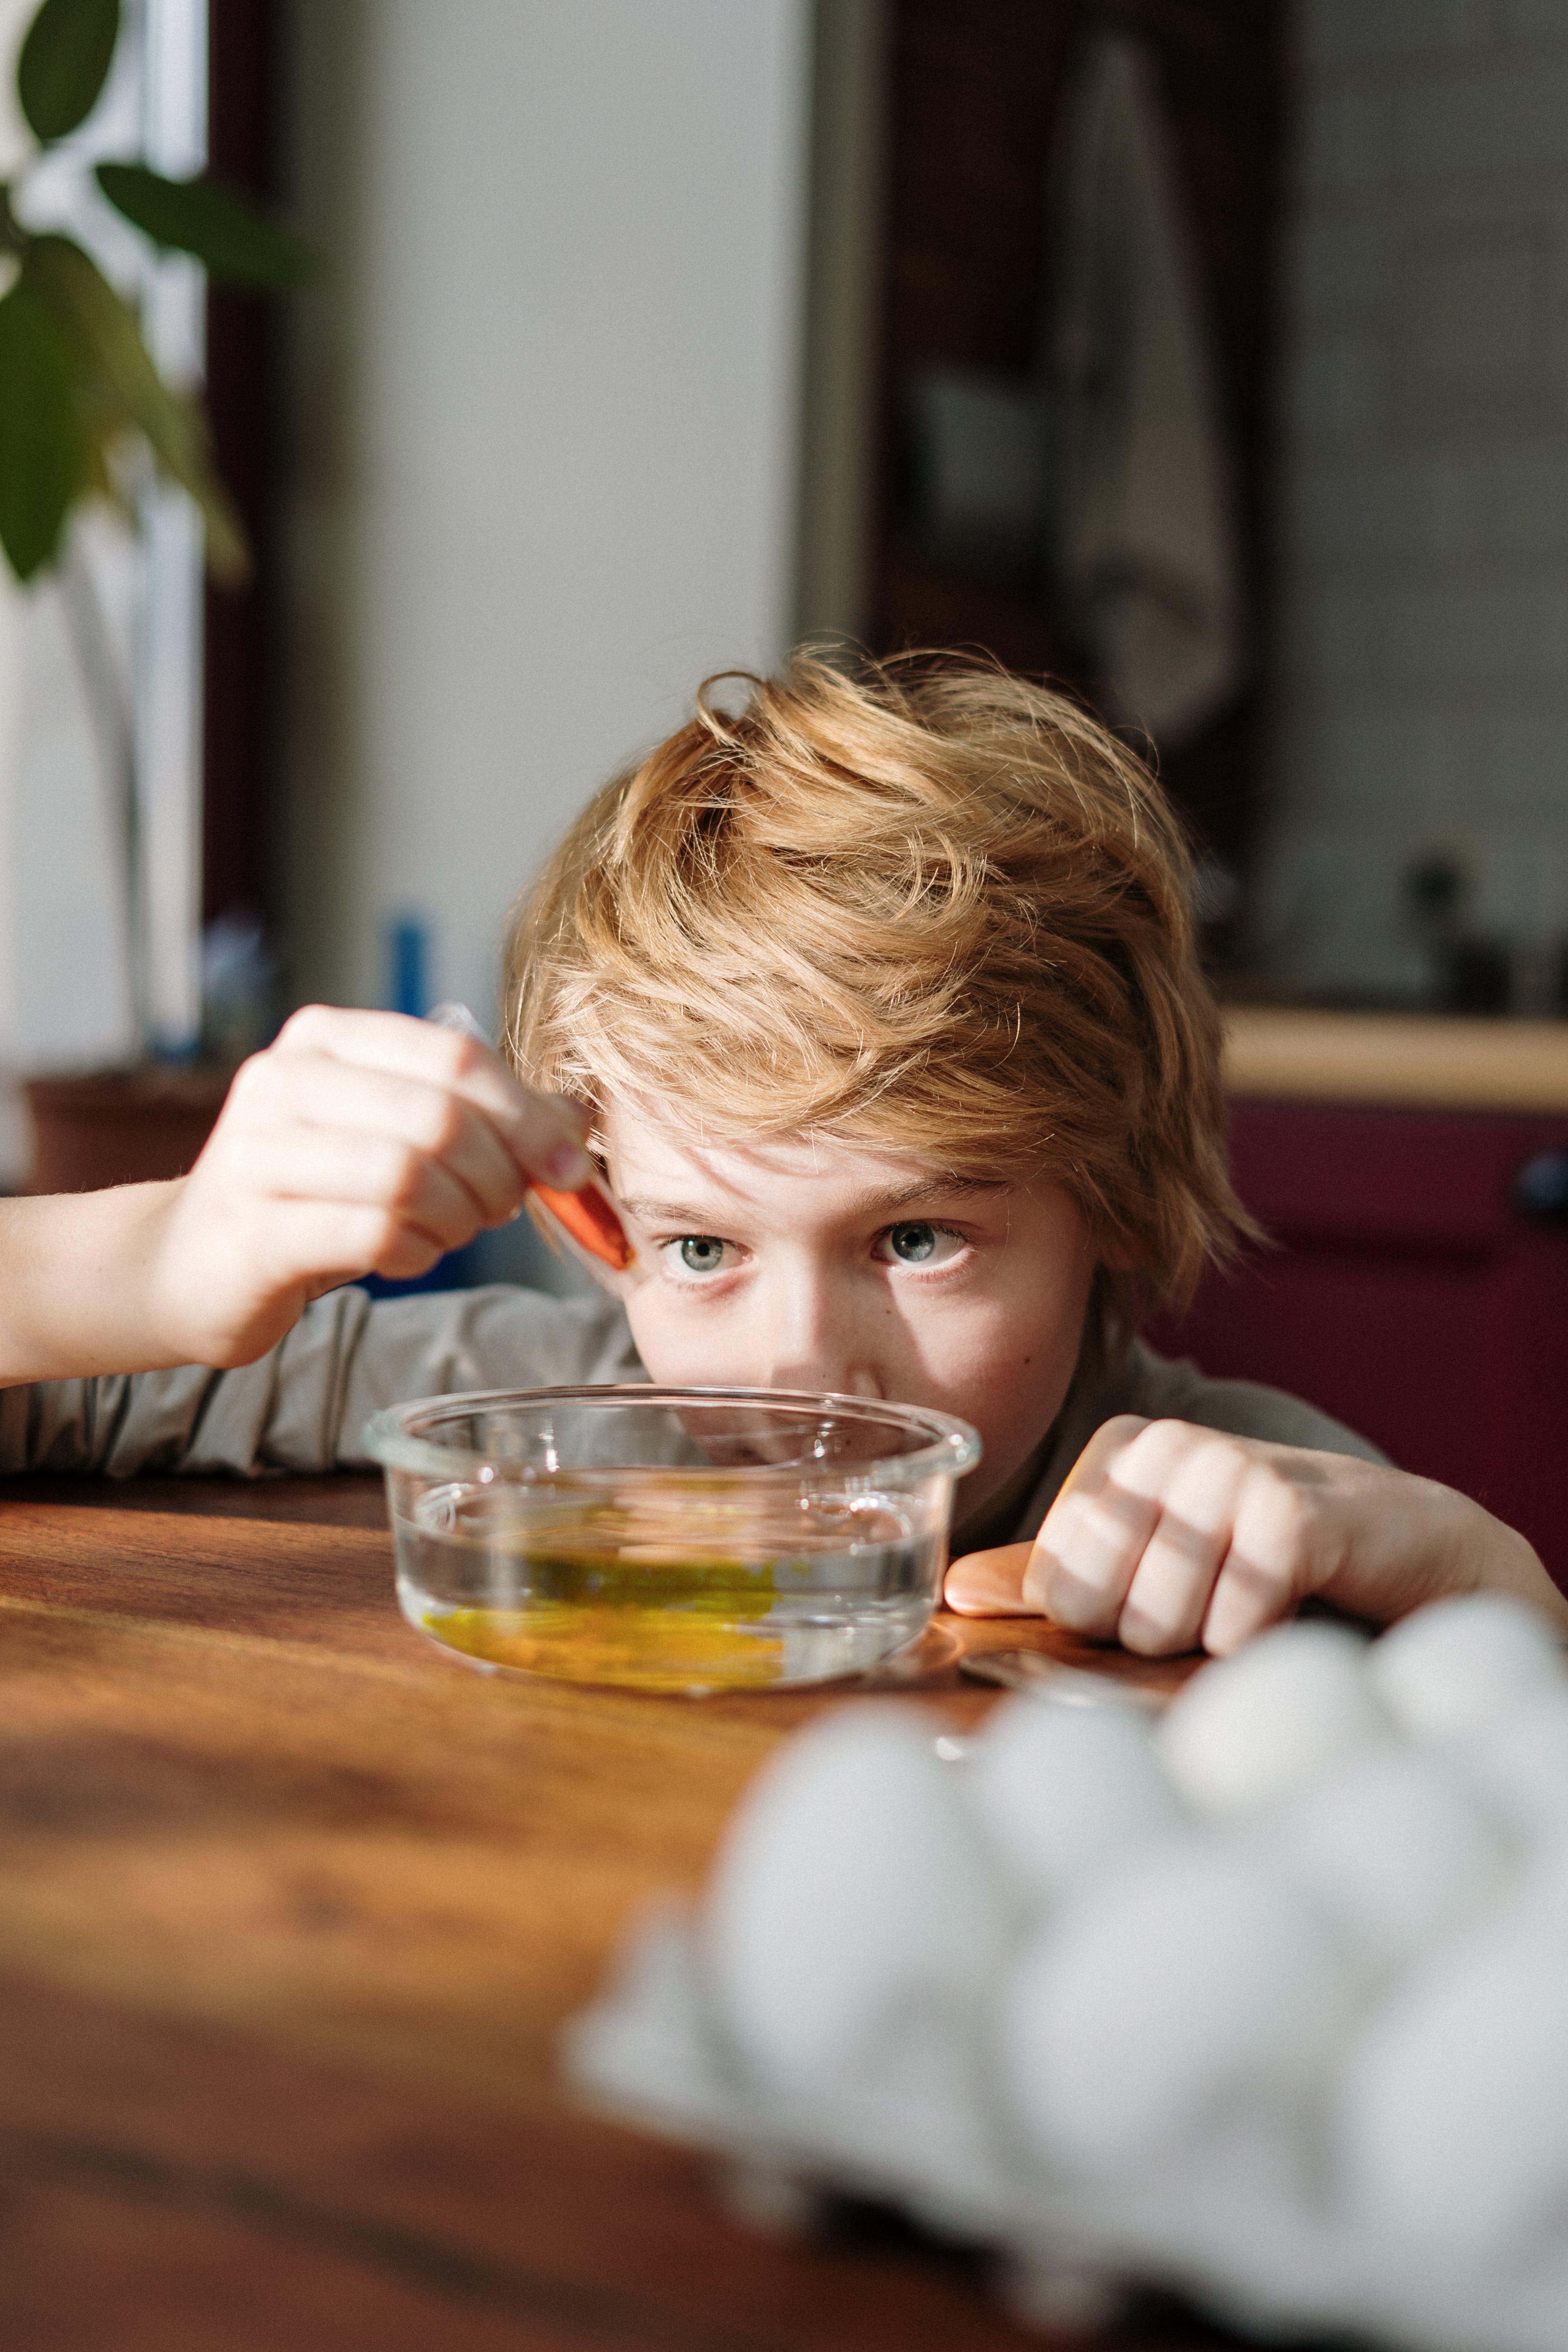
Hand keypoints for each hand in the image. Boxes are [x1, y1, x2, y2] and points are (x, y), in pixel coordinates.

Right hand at [144, 1005, 594, 1367]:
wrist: (190, 1261)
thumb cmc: (314, 1193)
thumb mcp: (394, 1134)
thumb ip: (482, 1116)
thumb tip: (578, 1116)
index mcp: (326, 1040)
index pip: (454, 1055)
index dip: (527, 1112)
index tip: (566, 1164)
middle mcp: (283, 1081)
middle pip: (439, 1116)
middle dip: (497, 1172)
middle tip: (502, 1208)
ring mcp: (258, 1155)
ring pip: (408, 1176)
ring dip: (459, 1217)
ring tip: (455, 1231)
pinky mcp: (254, 1231)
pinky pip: (373, 1234)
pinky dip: (417, 1252)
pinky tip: (411, 1256)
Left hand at [944, 1414, 1567, 1653]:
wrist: (1402, 1547)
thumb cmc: (1265, 1559)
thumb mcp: (1151, 1561)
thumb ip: (1052, 1578)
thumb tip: (955, 1593)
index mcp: (1122, 1451)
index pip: (1054, 1586)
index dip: (1108, 1620)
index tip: (1169, 1589)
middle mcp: (1168, 1446)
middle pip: (1095, 1610)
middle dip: (1155, 1635)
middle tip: (1216, 1599)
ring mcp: (1229, 1470)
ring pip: (1160, 1624)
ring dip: (1211, 1640)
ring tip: (1256, 1597)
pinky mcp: (1290, 1512)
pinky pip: (1232, 1625)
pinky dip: (1259, 1640)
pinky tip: (1295, 1601)